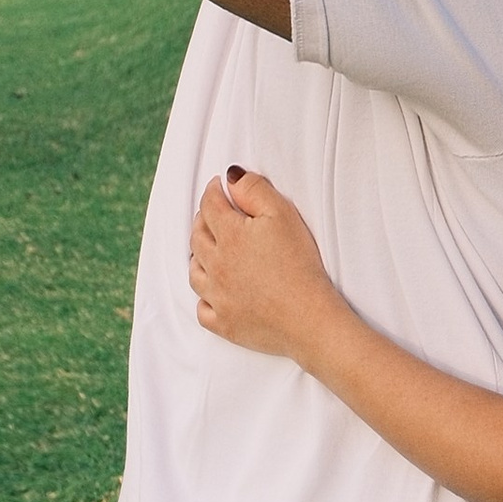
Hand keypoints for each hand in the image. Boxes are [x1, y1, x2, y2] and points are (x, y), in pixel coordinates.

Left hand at [189, 166, 342, 362]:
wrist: (308, 318)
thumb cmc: (300, 264)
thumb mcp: (283, 215)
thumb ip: (255, 191)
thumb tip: (231, 177)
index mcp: (229, 236)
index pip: (210, 206)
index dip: (213, 191)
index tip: (218, 185)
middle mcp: (215, 266)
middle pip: (197, 237)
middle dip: (202, 220)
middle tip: (212, 213)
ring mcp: (217, 297)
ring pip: (194, 272)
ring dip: (198, 257)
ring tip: (209, 250)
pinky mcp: (224, 324)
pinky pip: (202, 309)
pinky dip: (204, 298)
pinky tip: (213, 293)